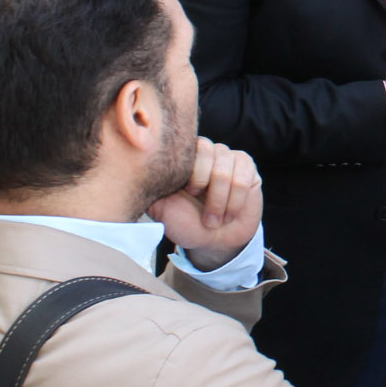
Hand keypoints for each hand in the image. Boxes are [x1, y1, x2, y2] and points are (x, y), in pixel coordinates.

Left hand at [148, 138, 263, 271]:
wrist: (215, 240)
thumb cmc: (186, 224)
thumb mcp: (160, 208)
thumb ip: (151, 187)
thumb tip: (137, 168)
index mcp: (183, 158)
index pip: (189, 146)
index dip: (193, 172)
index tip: (190, 193)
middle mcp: (205, 152)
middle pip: (210, 152)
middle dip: (208, 190)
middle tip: (205, 214)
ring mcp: (227, 157)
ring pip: (226, 170)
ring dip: (221, 202)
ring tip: (216, 220)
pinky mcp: (247, 167)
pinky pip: (243, 178)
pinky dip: (236, 201)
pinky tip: (230, 213)